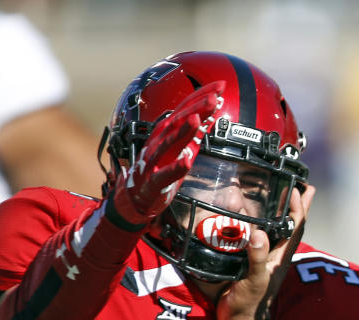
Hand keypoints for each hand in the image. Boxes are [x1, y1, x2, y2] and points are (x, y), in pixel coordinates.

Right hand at [107, 81, 224, 228]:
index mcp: (167, 131)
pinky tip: (187, 161)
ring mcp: (155, 159)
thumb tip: (212, 113)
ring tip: (198, 119)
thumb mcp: (182, 147)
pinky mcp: (154, 180)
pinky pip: (165, 173)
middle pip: (179, 120)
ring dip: (184, 130)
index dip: (202, 96)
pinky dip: (176, 167)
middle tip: (214, 96)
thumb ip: (196, 132)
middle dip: (196, 107)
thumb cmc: (161, 169)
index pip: (187, 108)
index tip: (221, 84)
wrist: (137, 195)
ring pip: (169, 142)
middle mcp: (159, 140)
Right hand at [217, 183, 315, 319]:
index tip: (299, 187)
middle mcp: (276, 254)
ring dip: (281, 212)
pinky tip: (256, 218)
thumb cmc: (250, 304)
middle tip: (299, 185)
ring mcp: (266, 258)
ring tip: (281, 195)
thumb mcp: (254, 280)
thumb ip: (257, 258)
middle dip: (296, 204)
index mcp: (281, 255)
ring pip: (277, 229)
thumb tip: (259, 234)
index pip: (296, 225)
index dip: (299, 206)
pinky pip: (260, 238)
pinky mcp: (253, 262)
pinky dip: (260, 224)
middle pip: (291, 223)